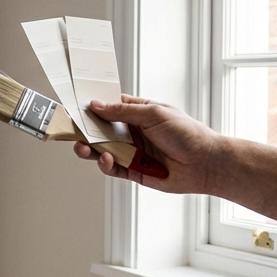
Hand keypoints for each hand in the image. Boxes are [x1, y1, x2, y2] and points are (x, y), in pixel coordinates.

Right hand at [72, 96, 222, 193]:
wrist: (206, 163)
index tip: (75, 108)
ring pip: (102, 150)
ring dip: (90, 149)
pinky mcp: (133, 170)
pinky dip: (106, 164)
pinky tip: (107, 159)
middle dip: (85, 131)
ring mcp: (132, 151)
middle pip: (101, 130)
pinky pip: (112, 168)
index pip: (109, 107)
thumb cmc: (188, 134)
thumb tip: (97, 106)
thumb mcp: (153, 114)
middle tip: (70, 131)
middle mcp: (133, 132)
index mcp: (138, 113)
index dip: (93, 107)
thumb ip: (123, 111)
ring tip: (82, 148)